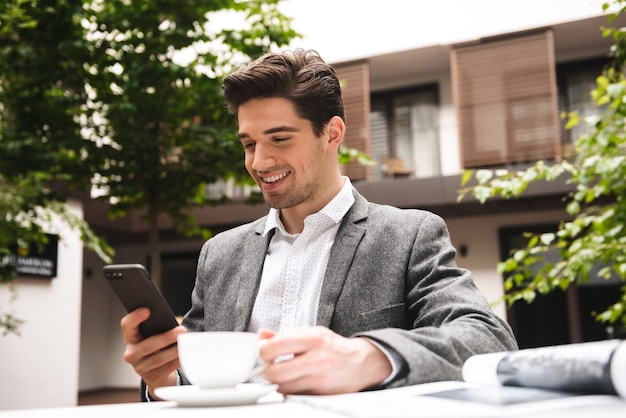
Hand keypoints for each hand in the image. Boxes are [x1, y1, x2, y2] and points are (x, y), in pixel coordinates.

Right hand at [120, 307, 186, 397]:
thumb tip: (171, 322)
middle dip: (166, 337)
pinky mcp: (152, 377)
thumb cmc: (156, 347)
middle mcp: (132, 353)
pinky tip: (185, 354)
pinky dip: (177, 360)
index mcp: (131, 338)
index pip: (127, 325)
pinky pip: (167, 368)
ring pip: (159, 358)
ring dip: (174, 350)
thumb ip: (156, 327)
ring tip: (185, 343)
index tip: (147, 310)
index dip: (135, 317)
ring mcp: (140, 367)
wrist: (157, 373)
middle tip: (181, 331)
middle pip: (148, 345)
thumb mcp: (152, 335)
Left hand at [258, 326, 391, 394]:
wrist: (360, 363)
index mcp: (313, 338)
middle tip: (268, 368)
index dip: (263, 351)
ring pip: (283, 388)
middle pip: (276, 372)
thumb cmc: (333, 347)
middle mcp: (317, 359)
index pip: (276, 346)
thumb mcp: (311, 333)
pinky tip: (293, 382)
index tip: (263, 352)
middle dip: (266, 371)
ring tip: (281, 375)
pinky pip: (295, 396)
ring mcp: (320, 379)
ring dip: (277, 383)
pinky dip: (289, 391)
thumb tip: (262, 336)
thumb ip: (285, 335)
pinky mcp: (322, 394)